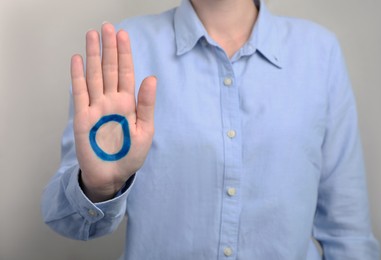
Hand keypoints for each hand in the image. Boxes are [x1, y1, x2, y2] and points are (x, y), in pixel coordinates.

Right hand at [71, 23, 155, 201]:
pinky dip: (78, 76)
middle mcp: (111, 101)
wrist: (112, 175)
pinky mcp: (82, 117)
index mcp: (128, 103)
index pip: (126, 73)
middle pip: (109, 69)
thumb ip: (146, 105)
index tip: (123, 35)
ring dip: (93, 56)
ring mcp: (96, 107)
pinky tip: (78, 60)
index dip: (124, 54)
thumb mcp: (145, 131)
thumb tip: (151, 78)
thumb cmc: (130, 155)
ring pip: (94, 76)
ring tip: (92, 36)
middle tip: (107, 27)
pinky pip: (80, 93)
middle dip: (109, 48)